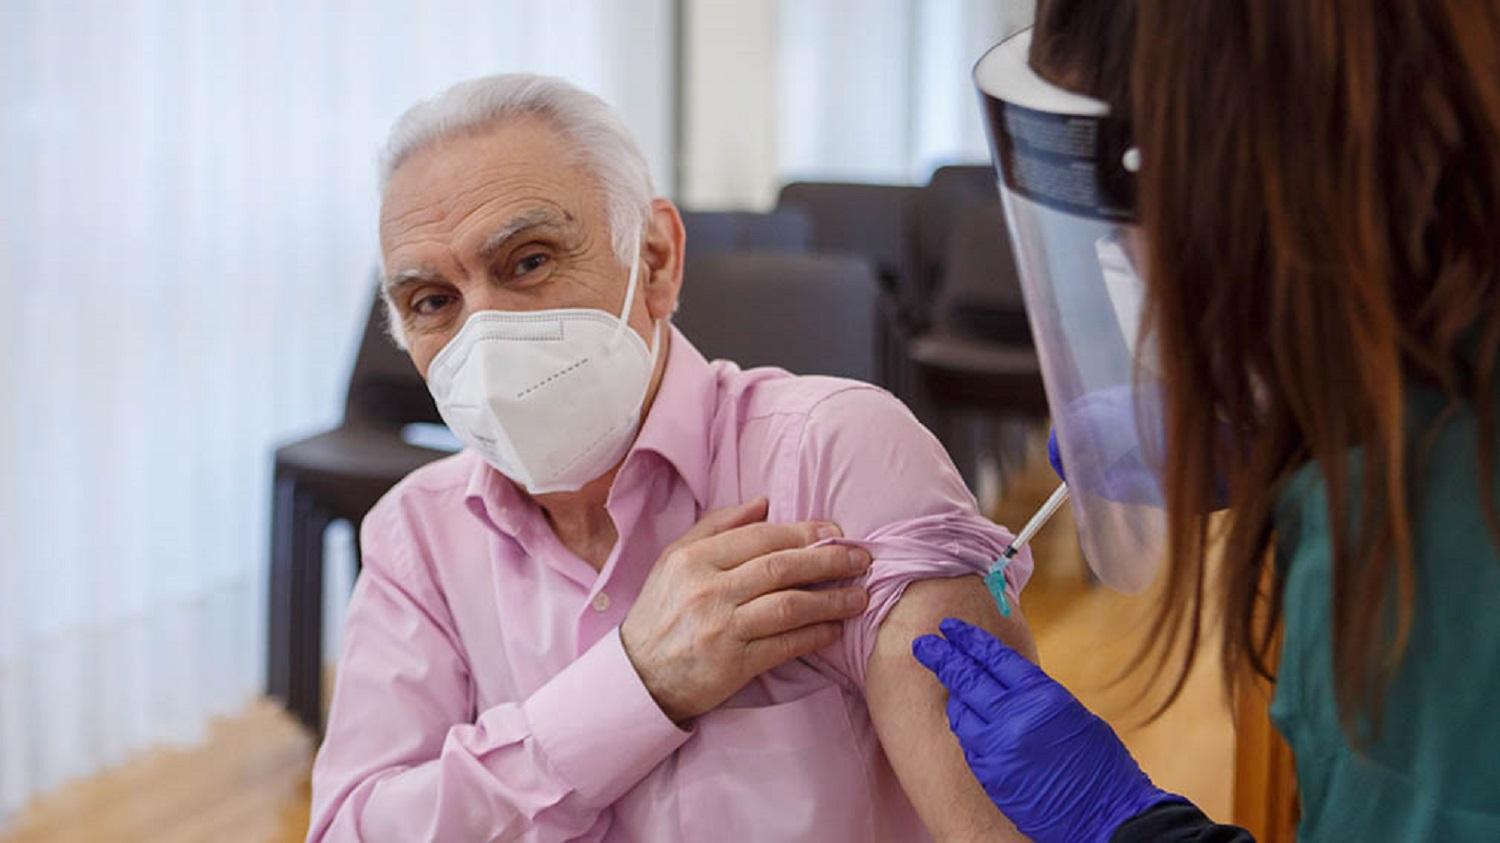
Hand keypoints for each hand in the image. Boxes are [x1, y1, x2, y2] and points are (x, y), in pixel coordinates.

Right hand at [621, 497, 871, 722]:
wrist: (637, 676)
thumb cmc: (661, 612)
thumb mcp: (675, 559)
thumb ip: (718, 527)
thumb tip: (764, 503)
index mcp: (694, 559)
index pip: (761, 537)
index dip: (804, 532)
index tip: (836, 532)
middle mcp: (707, 590)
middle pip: (782, 568)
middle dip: (829, 561)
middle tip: (861, 560)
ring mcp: (721, 629)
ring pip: (789, 607)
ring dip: (832, 600)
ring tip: (859, 597)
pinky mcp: (732, 665)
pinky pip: (784, 646)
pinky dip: (815, 636)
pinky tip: (834, 629)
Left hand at [913, 618, 1180, 842]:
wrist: (1107, 816)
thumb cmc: (1100, 764)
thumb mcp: (1072, 715)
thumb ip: (1034, 696)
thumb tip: (1005, 681)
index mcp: (1041, 695)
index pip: (994, 658)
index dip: (968, 639)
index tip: (949, 628)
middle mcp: (1014, 718)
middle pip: (967, 678)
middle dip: (941, 657)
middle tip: (922, 644)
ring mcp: (997, 748)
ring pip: (960, 711)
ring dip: (954, 695)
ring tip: (952, 685)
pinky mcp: (989, 774)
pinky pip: (968, 742)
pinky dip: (966, 727)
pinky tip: (967, 720)